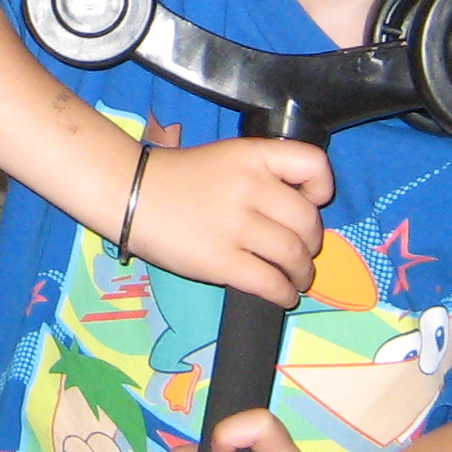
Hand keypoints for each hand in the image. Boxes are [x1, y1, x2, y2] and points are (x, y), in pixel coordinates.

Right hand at [127, 136, 330, 304]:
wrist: (130, 194)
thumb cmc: (179, 178)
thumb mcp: (227, 157)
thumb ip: (263, 173)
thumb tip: (299, 211)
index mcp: (252, 156)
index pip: (313, 164)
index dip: (321, 188)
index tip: (311, 203)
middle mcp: (250, 187)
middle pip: (308, 221)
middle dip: (312, 243)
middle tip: (302, 253)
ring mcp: (236, 225)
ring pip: (294, 255)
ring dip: (302, 273)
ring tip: (296, 279)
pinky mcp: (221, 261)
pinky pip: (270, 282)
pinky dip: (283, 293)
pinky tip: (281, 295)